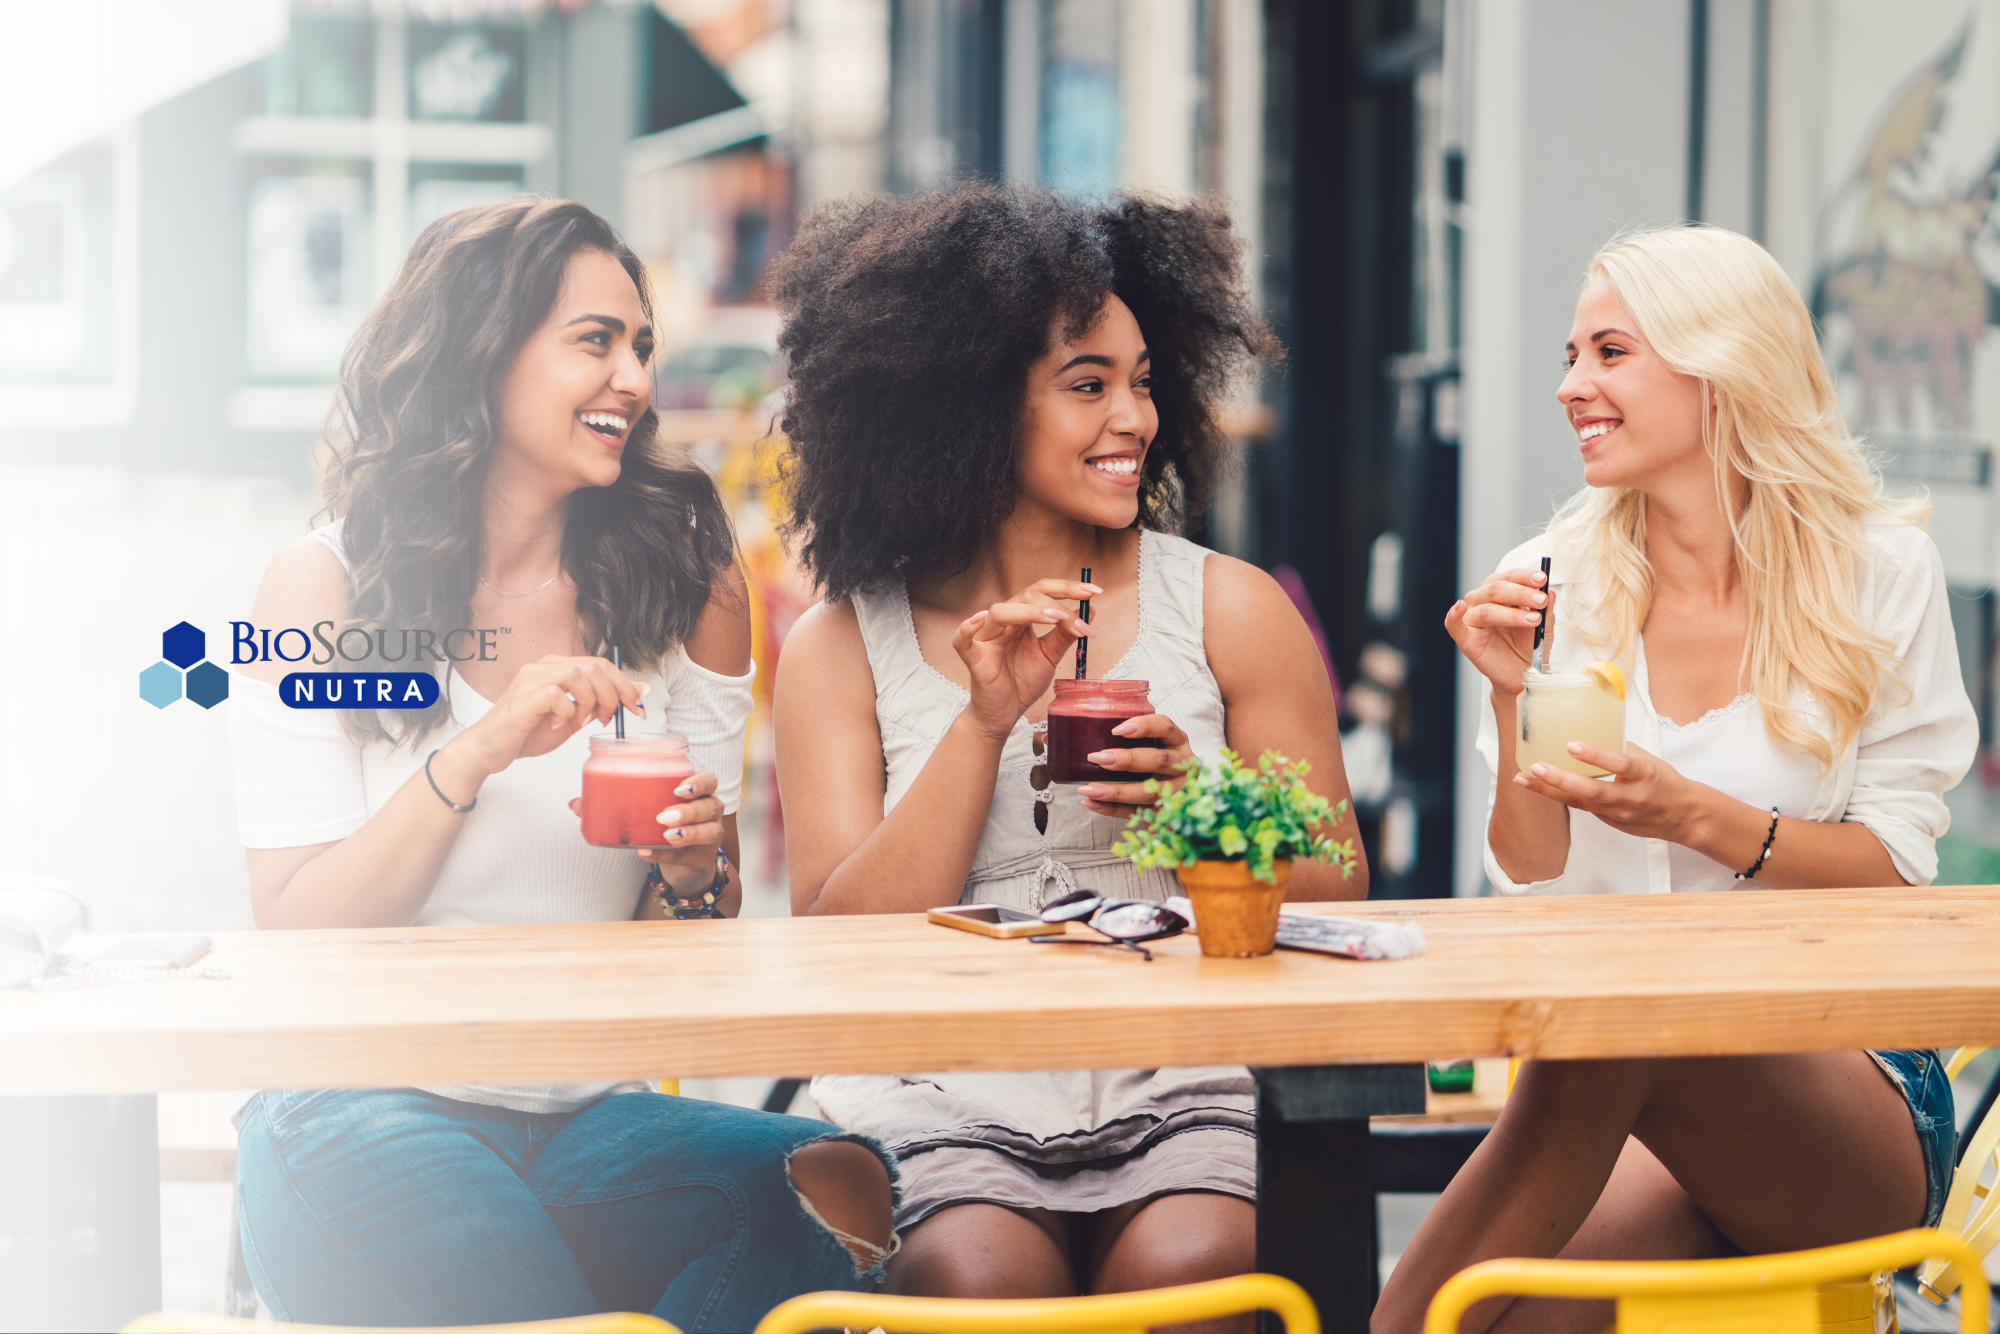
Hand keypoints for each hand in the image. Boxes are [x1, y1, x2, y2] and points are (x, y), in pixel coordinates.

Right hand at [451, 655, 647, 776]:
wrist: (489, 749)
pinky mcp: (523, 698)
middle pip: (594, 665)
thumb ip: (599, 704)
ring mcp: (531, 679)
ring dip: (589, 701)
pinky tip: (556, 724)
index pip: (600, 664)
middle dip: (613, 694)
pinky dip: (565, 711)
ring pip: (577, 673)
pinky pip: (556, 694)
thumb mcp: (572, 719)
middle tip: (610, 718)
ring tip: (580, 721)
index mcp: (556, 667)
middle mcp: (543, 667)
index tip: (635, 707)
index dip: (624, 685)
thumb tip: (637, 692)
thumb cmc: (526, 733)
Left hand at [567, 767, 723, 879]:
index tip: (679, 788)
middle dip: (688, 810)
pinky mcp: (701, 860)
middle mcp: (709, 813)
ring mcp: (710, 837)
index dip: (699, 782)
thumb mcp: (645, 813)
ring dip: (687, 831)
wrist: (682, 864)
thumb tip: (575, 804)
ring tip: (667, 834)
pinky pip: (686, 856)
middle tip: (663, 815)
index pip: (709, 781)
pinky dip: (666, 856)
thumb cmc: (662, 828)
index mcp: (697, 794)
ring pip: (708, 831)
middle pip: (709, 806)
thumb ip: (613, 806)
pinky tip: (647, 853)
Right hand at [951, 578, 1098, 739]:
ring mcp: (987, 638)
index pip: (1042, 592)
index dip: (1068, 588)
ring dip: (1030, 611)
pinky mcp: (974, 658)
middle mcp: (1004, 623)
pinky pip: (962, 640)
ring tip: (1056, 617)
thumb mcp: (1050, 656)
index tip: (1094, 591)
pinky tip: (980, 619)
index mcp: (1022, 619)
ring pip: (1001, 612)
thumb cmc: (1021, 683)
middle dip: (1057, 602)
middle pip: (1026, 596)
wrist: (1004, 714)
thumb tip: (1090, 610)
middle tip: (1081, 621)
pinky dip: (967, 627)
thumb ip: (1066, 634)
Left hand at [1077, 714, 1192, 818]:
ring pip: (1149, 792)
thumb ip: (1131, 736)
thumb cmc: (1155, 761)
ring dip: (1116, 791)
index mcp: (1178, 742)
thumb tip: (1092, 728)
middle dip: (1127, 760)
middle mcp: (1182, 765)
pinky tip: (1092, 803)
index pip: (1164, 727)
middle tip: (1097, 758)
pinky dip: (1113, 809)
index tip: (1116, 730)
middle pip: (1159, 760)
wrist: (1179, 799)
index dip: (1143, 726)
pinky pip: (1139, 813)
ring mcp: (1178, 792)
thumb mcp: (1152, 744)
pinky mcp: (1167, 814)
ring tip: (1088, 789)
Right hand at [1445, 568, 1551, 695]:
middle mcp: (1482, 600)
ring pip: (1486, 608)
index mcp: (1500, 592)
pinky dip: (1454, 615)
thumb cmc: (1527, 645)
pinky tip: (1459, 607)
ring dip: (1511, 613)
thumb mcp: (1544, 625)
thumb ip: (1545, 609)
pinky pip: (1453, 624)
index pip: (1510, 577)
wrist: (1521, 673)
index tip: (1542, 579)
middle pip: (1496, 589)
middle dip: (1521, 593)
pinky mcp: (1465, 638)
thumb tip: (1549, 592)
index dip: (1525, 576)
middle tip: (1541, 601)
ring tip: (1533, 620)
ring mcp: (1472, 618)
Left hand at [1513, 742, 1708, 842]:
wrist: (1684, 816)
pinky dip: (1559, 796)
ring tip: (1523, 779)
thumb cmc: (1663, 781)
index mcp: (1644, 773)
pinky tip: (1537, 786)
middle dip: (1561, 780)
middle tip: (1535, 767)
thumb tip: (1588, 725)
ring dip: (1549, 790)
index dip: (1596, 756)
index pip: (1620, 763)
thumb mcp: (1647, 759)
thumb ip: (1619, 747)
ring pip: (1580, 803)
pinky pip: (1582, 808)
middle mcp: (1631, 796)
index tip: (1572, 745)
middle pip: (1593, 791)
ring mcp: (1619, 813)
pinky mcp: (1611, 822)